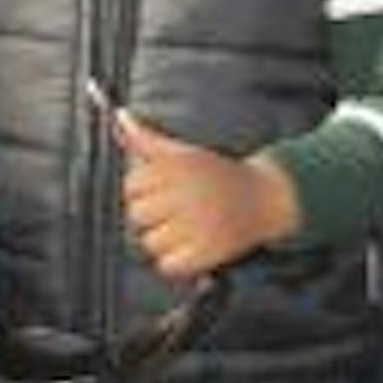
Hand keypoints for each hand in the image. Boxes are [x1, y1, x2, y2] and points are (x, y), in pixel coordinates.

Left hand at [115, 110, 296, 279]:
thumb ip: (147, 138)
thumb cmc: (216, 173)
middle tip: (173, 212)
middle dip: (150, 216)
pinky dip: (175, 262)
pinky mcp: (207, 251)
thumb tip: (119, 116)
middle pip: (136, 215)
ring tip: (183, 230)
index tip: (161, 191)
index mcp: (178, 166)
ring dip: (162, 241)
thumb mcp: (183, 151)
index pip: (131, 186)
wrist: (264, 197)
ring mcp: (197, 224)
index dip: (142, 191)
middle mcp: (186, 193)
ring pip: (149, 243)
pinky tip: (190, 248)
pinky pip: (167, 266)